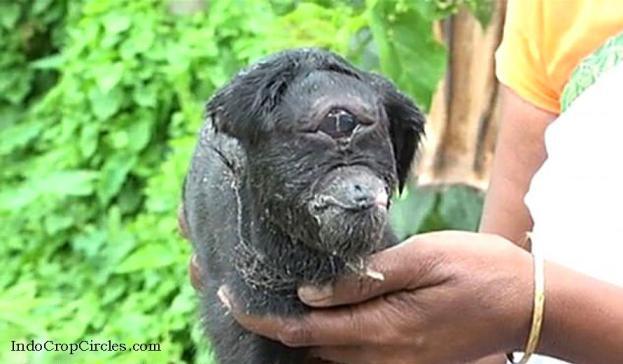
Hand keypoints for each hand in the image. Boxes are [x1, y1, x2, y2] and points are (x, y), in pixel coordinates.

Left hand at [219, 231, 533, 363]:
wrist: (525, 302)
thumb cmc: (477, 269)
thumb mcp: (423, 259)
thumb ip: (366, 278)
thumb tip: (311, 292)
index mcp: (384, 328)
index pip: (306, 329)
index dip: (264, 317)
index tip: (230, 296)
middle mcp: (383, 355)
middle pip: (310, 347)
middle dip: (272, 325)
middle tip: (241, 290)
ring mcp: (394, 363)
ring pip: (327, 355)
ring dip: (295, 333)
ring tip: (268, 299)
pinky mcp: (404, 359)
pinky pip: (351, 356)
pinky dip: (324, 338)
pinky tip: (315, 314)